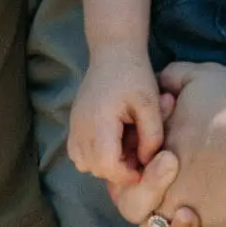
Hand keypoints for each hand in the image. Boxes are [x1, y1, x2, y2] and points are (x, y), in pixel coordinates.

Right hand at [68, 44, 163, 182]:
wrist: (113, 52)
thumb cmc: (134, 75)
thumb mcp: (151, 103)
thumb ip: (152, 135)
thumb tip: (147, 162)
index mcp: (100, 121)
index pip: (106, 165)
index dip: (125, 174)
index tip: (143, 168)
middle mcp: (80, 126)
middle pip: (93, 168)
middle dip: (116, 170)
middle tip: (136, 156)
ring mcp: (74, 125)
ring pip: (83, 163)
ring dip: (103, 164)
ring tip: (124, 149)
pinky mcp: (73, 123)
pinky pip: (78, 152)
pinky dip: (93, 155)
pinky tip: (112, 142)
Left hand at [107, 60, 225, 226]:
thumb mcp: (204, 76)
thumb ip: (176, 77)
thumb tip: (162, 80)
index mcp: (155, 154)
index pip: (128, 171)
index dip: (141, 166)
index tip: (169, 154)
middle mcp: (162, 190)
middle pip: (136, 210)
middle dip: (151, 200)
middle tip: (178, 180)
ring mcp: (184, 216)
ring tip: (194, 211)